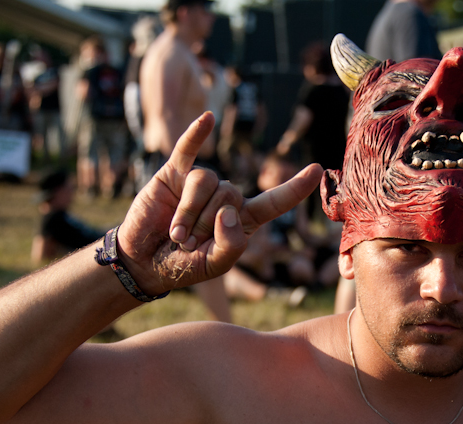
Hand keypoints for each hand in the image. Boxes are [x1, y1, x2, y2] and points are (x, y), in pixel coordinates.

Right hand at [116, 113, 322, 294]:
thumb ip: (231, 245)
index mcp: (243, 220)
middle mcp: (226, 197)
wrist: (145, 261)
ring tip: (176, 235)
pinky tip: (207, 119)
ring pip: (208, 183)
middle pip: (231, 196)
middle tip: (188, 245)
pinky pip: (188, 149)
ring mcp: (202, 183)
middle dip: (206, 225)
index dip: (294, 188)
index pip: (274, 201)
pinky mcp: (176, 173)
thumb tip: (229, 210)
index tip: (318, 170)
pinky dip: (196, 135)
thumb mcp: (215, 265)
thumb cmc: (184, 265)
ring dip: (189, 214)